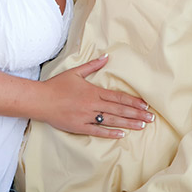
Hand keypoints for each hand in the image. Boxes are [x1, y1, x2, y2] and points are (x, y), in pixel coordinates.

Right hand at [38, 54, 153, 137]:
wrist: (40, 100)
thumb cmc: (57, 85)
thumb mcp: (75, 72)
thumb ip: (92, 66)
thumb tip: (106, 57)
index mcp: (93, 91)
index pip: (118, 97)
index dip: (133, 101)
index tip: (145, 105)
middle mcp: (92, 104)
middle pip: (118, 110)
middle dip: (136, 114)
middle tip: (151, 118)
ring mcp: (86, 116)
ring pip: (111, 121)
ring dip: (128, 123)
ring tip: (142, 126)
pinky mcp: (79, 126)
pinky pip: (98, 131)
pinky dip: (110, 133)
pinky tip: (122, 134)